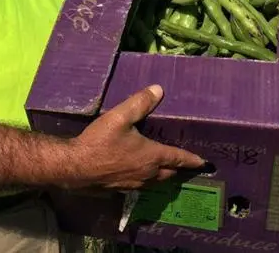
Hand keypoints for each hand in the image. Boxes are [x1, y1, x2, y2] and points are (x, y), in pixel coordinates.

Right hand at [66, 84, 205, 190]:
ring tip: (168, 169)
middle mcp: (147, 174)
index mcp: (152, 157)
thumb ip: (140, 103)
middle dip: (179, 169)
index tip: (203, 163)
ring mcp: (134, 184)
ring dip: (165, 176)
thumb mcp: (120, 117)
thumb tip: (159, 89)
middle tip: (186, 164)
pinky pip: (142, 185)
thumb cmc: (99, 142)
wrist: (75, 167)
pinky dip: (149, 180)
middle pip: (170, 173)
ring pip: (157, 182)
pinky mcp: (121, 189)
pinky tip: (141, 174)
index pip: (178, 158)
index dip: (192, 159)